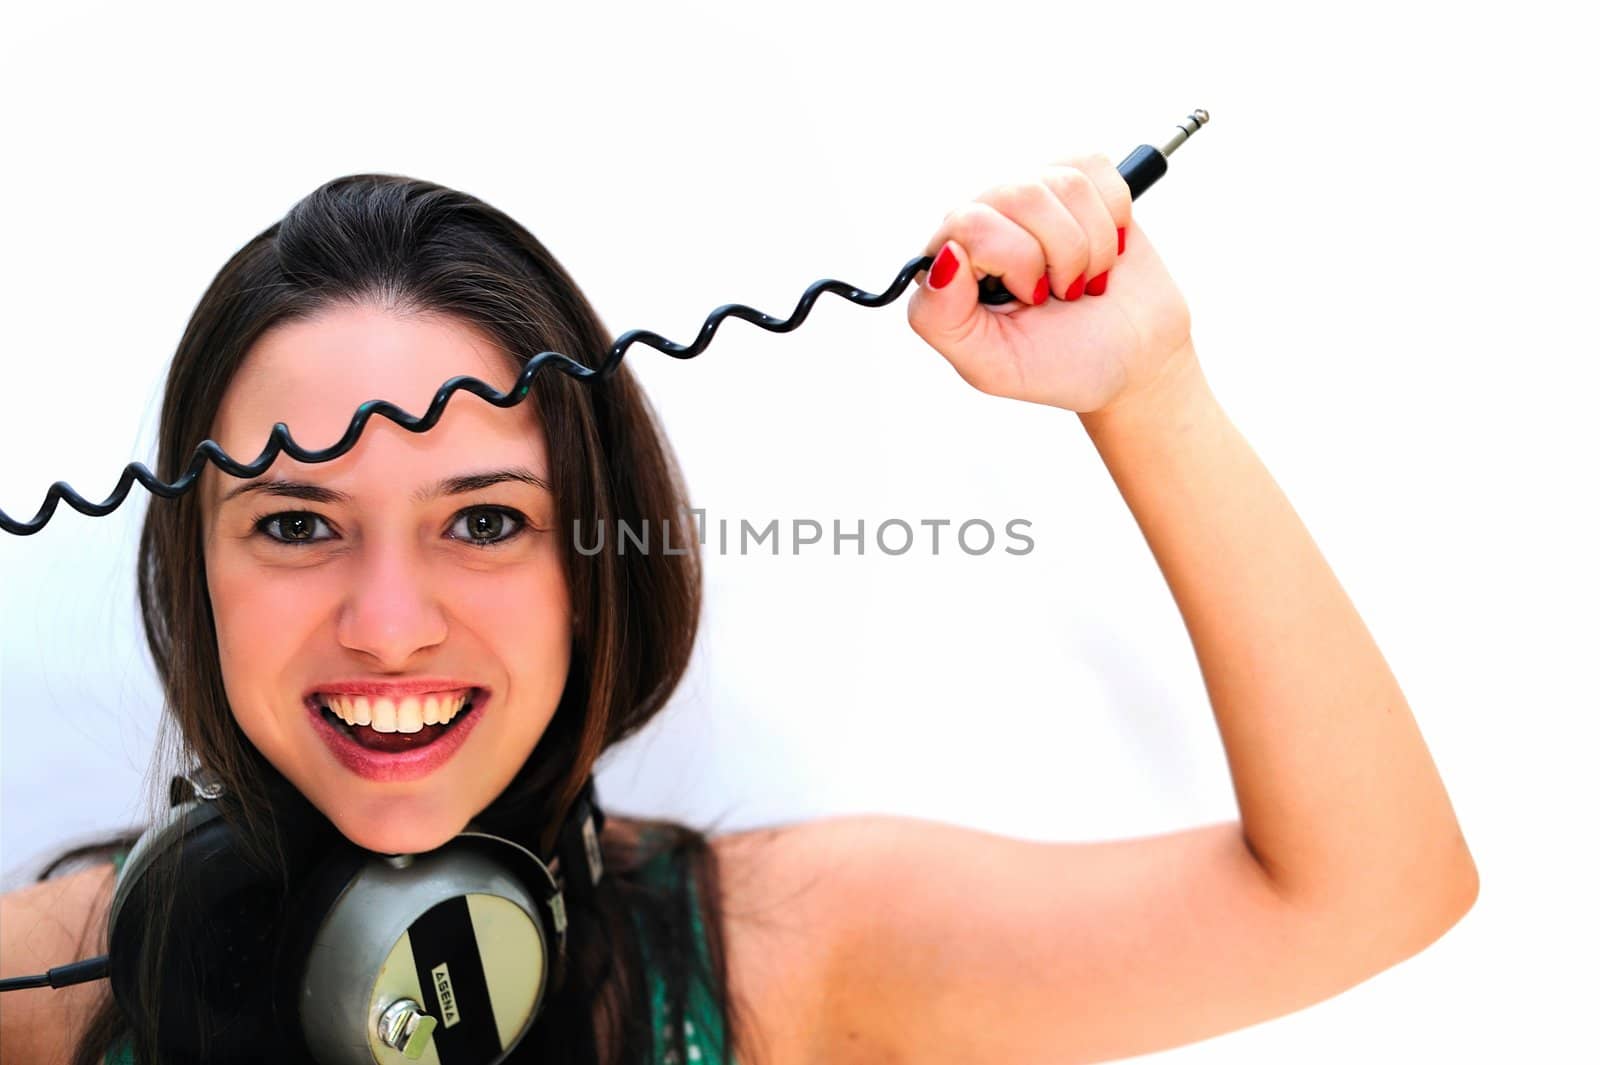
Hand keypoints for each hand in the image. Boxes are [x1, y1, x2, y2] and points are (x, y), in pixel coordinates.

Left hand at [907, 153, 1194, 414]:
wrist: (1135, 358)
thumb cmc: (1062, 364)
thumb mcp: (992, 365)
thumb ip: (942, 320)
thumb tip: (944, 257)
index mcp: (950, 264)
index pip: (970, 224)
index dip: (1017, 262)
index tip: (1034, 300)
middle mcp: (984, 220)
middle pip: (1020, 195)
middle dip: (1062, 255)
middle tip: (1065, 293)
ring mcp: (1028, 196)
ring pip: (1064, 183)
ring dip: (1092, 244)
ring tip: (1086, 278)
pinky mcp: (1073, 178)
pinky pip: (1093, 166)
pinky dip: (1115, 216)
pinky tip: (1106, 250)